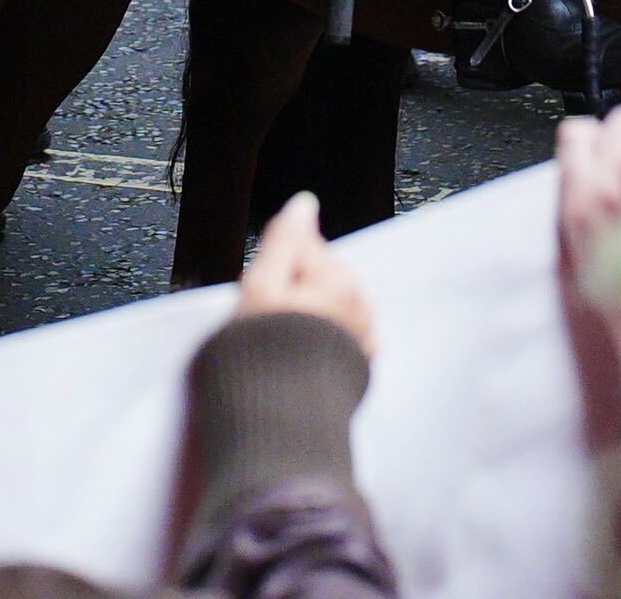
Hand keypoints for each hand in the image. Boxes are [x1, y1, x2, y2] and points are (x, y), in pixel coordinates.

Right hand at [235, 191, 373, 354]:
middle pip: (320, 274)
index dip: (273, 261)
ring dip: (310, 312)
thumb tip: (304, 203)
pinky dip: (325, 338)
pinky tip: (303, 354)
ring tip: (282, 340)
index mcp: (334, 278)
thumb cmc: (266, 354)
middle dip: (294, 286)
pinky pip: (341, 336)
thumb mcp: (261, 287)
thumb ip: (284, 241)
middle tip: (266, 315)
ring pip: (332, 304)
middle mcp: (355, 303)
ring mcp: (361, 334)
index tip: (259, 283)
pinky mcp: (359, 363)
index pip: (304, 243)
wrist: (283, 417)